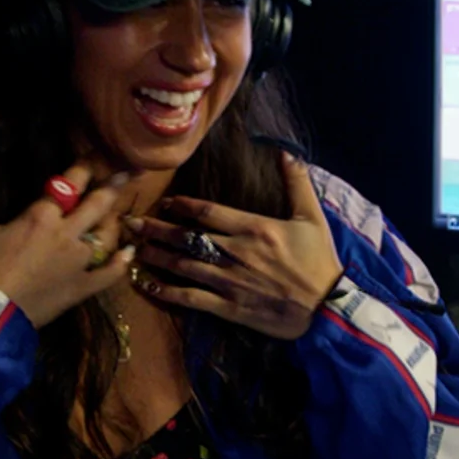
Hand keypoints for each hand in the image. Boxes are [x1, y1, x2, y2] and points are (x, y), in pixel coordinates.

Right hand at [0, 156, 134, 328]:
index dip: (86, 167)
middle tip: (128, 173)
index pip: (71, 183)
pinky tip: (129, 252)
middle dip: (114, 186)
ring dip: (114, 223)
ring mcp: (80, 262)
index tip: (97, 157)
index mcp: (42, 216)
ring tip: (119, 215)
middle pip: (98, 204)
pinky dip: (122, 262)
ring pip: (107, 236)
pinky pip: (111, 272)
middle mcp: (67, 234)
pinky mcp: (84, 286)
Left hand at [130, 151, 344, 340]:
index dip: (183, 206)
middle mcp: (236, 253)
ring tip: (134, 249)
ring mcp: (230, 281)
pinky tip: (148, 285)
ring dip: (156, 256)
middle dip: (156, 230)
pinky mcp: (230, 307)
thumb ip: (296, 183)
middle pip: (187, 238)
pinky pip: (192, 299)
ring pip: (184, 266)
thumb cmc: (320, 261)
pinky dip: (168, 292)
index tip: (166, 202)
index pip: (208, 212)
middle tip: (130, 224)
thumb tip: (285, 151)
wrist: (328, 307)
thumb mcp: (312, 217)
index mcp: (254, 229)